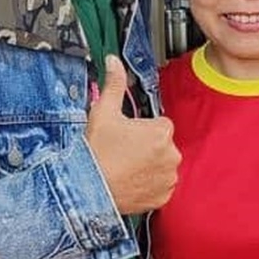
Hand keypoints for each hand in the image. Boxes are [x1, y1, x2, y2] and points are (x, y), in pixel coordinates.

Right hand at [85, 56, 181, 214]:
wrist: (88, 189)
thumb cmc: (96, 153)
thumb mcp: (103, 112)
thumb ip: (114, 84)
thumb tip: (114, 62)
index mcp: (161, 132)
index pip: (159, 124)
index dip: (141, 128)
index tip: (126, 135)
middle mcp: (171, 155)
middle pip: (163, 144)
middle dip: (147, 146)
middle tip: (124, 151)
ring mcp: (168, 178)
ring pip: (163, 164)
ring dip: (150, 164)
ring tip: (126, 166)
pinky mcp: (163, 197)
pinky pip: (161, 185)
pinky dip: (150, 183)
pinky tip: (131, 180)